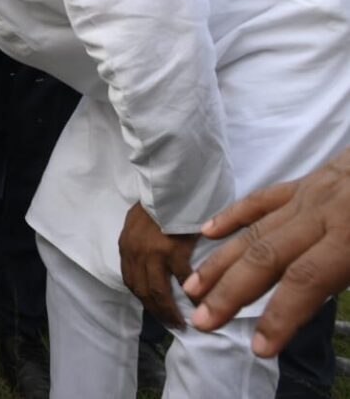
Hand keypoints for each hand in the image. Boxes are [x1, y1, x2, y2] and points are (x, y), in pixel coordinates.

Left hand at [118, 202, 197, 328]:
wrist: (170, 186)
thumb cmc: (158, 203)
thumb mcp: (137, 223)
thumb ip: (139, 244)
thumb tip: (148, 264)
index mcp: (126, 246)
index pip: (130, 281)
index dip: (142, 298)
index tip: (154, 309)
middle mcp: (135, 253)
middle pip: (142, 291)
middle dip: (156, 311)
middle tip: (171, 324)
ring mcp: (153, 254)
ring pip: (158, 292)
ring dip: (169, 311)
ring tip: (181, 322)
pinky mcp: (173, 252)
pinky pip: (182, 281)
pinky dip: (191, 295)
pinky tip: (199, 302)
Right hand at [182, 148, 349, 356]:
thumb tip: (336, 303)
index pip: (306, 283)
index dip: (280, 317)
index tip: (260, 348)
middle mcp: (321, 216)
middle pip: (267, 258)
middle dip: (231, 293)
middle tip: (202, 321)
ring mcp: (310, 195)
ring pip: (257, 231)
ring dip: (222, 261)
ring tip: (193, 287)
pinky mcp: (308, 181)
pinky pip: (264, 199)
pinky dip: (234, 216)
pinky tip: (209, 233)